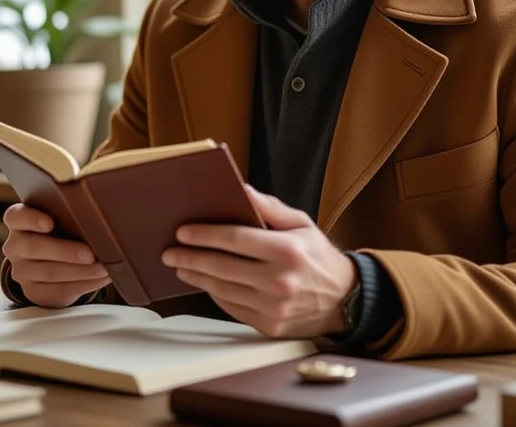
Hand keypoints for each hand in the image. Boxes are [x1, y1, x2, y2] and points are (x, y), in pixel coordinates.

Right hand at [1, 203, 111, 307]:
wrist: (53, 263)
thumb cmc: (61, 232)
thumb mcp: (62, 219)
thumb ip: (71, 215)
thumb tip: (100, 216)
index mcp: (18, 221)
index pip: (16, 217)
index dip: (31, 219)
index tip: (49, 223)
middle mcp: (15, 245)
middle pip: (35, 247)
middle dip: (65, 252)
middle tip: (90, 254)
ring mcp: (22, 270)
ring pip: (49, 272)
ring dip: (80, 271)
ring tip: (102, 269)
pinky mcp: (34, 291)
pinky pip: (59, 290)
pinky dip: (83, 284)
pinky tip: (99, 279)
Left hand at [161, 184, 356, 338]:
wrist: (346, 300)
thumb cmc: (318, 257)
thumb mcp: (302, 224)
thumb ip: (270, 208)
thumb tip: (241, 190)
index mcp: (288, 251)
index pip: (235, 239)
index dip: (205, 234)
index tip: (183, 232)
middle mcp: (280, 281)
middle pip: (222, 266)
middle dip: (190, 257)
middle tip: (170, 252)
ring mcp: (273, 307)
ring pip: (222, 289)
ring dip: (197, 277)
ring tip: (181, 266)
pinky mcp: (269, 326)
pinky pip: (232, 307)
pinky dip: (216, 294)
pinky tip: (206, 283)